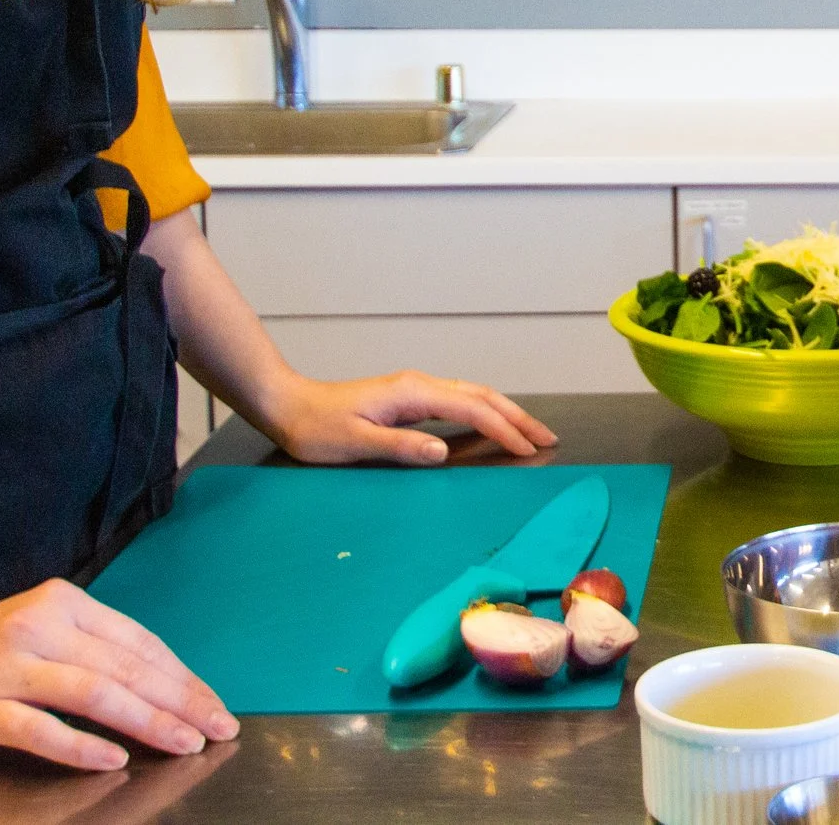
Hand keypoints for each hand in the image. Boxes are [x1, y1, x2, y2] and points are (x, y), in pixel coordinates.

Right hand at [0, 578, 237, 771]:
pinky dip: (81, 745)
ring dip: (147, 721)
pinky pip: (40, 728)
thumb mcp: (42, 632)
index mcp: (64, 603)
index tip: (215, 703)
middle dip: (180, 701)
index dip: (183, 676)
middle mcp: (40, 625)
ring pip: (95, 693)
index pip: (139, 641)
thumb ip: (93, 649)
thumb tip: (163, 683)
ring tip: (185, 743)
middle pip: (127, 666)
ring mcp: (8, 665)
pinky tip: (115, 759)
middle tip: (218, 728)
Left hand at [260, 370, 558, 463]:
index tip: (529, 450)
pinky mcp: (409, 398)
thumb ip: (400, 447)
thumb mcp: (355, 443)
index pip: (472, 409)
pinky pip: (460, 400)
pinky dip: (485, 411)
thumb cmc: (317, 428)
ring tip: (531, 431)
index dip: (504, 430)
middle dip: (518, 416)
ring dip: (506, 411)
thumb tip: (442, 452)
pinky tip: (492, 424)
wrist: (290, 406)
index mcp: (412, 393)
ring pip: (474, 394)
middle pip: (482, 395)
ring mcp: (415, 389)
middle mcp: (419, 385)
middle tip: (548, 437)